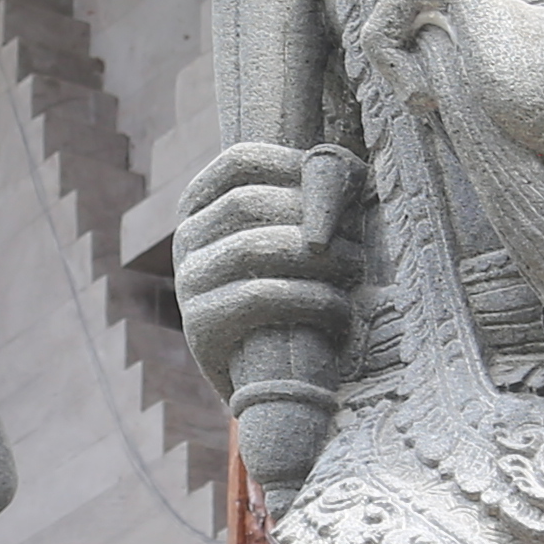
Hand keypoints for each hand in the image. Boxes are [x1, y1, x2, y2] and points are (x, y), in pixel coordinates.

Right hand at [173, 141, 348, 386]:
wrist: (267, 381)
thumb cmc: (293, 292)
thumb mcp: (289, 239)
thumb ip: (310, 200)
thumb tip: (348, 166)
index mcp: (202, 207)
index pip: (238, 162)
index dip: (291, 164)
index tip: (337, 185)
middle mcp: (186, 240)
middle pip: (247, 203)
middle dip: (311, 217)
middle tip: (357, 243)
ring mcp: (188, 283)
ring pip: (253, 248)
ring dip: (316, 258)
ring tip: (354, 271)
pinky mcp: (201, 327)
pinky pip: (258, 297)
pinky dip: (309, 299)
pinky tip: (338, 312)